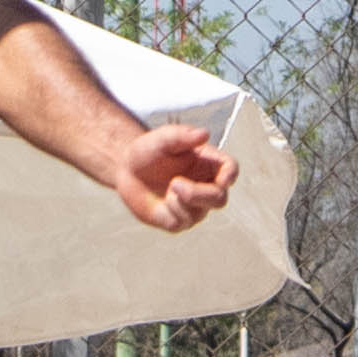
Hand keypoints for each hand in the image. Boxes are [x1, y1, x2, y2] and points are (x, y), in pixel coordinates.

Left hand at [113, 120, 237, 232]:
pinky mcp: (178, 221)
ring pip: (200, 213)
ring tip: (168, 186)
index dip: (230, 176)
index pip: (230, 170)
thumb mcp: (162, 138)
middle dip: (200, 195)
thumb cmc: (149, 151)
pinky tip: (162, 200)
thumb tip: (204, 134)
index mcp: (209, 163)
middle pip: (219, 199)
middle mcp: (206, 186)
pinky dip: (170, 211)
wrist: (127, 169)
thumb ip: (182, 135)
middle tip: (175, 183)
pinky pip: (181, 222)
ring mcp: (194, 206)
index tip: (223, 179)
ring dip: (180, 200)